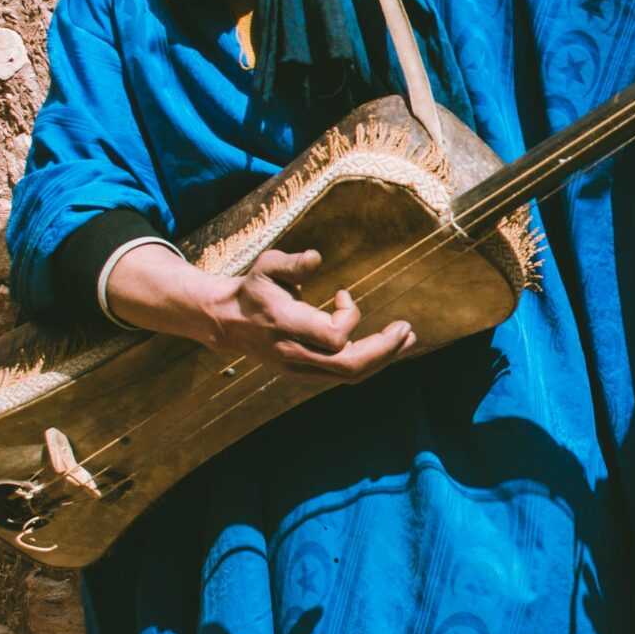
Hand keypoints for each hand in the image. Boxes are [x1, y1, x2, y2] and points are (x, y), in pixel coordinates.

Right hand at [106, 243, 414, 380]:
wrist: (228, 322)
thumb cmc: (253, 288)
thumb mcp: (266, 266)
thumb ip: (290, 263)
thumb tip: (315, 258)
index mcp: (286, 326)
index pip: (333, 338)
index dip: (349, 317)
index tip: (344, 294)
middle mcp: (295, 354)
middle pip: (349, 366)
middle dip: (384, 350)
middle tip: (406, 330)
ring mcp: (300, 368)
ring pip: (350, 375)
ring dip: (383, 358)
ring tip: (406, 339)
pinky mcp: (306, 373)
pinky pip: (344, 375)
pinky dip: (370, 362)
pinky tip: (388, 347)